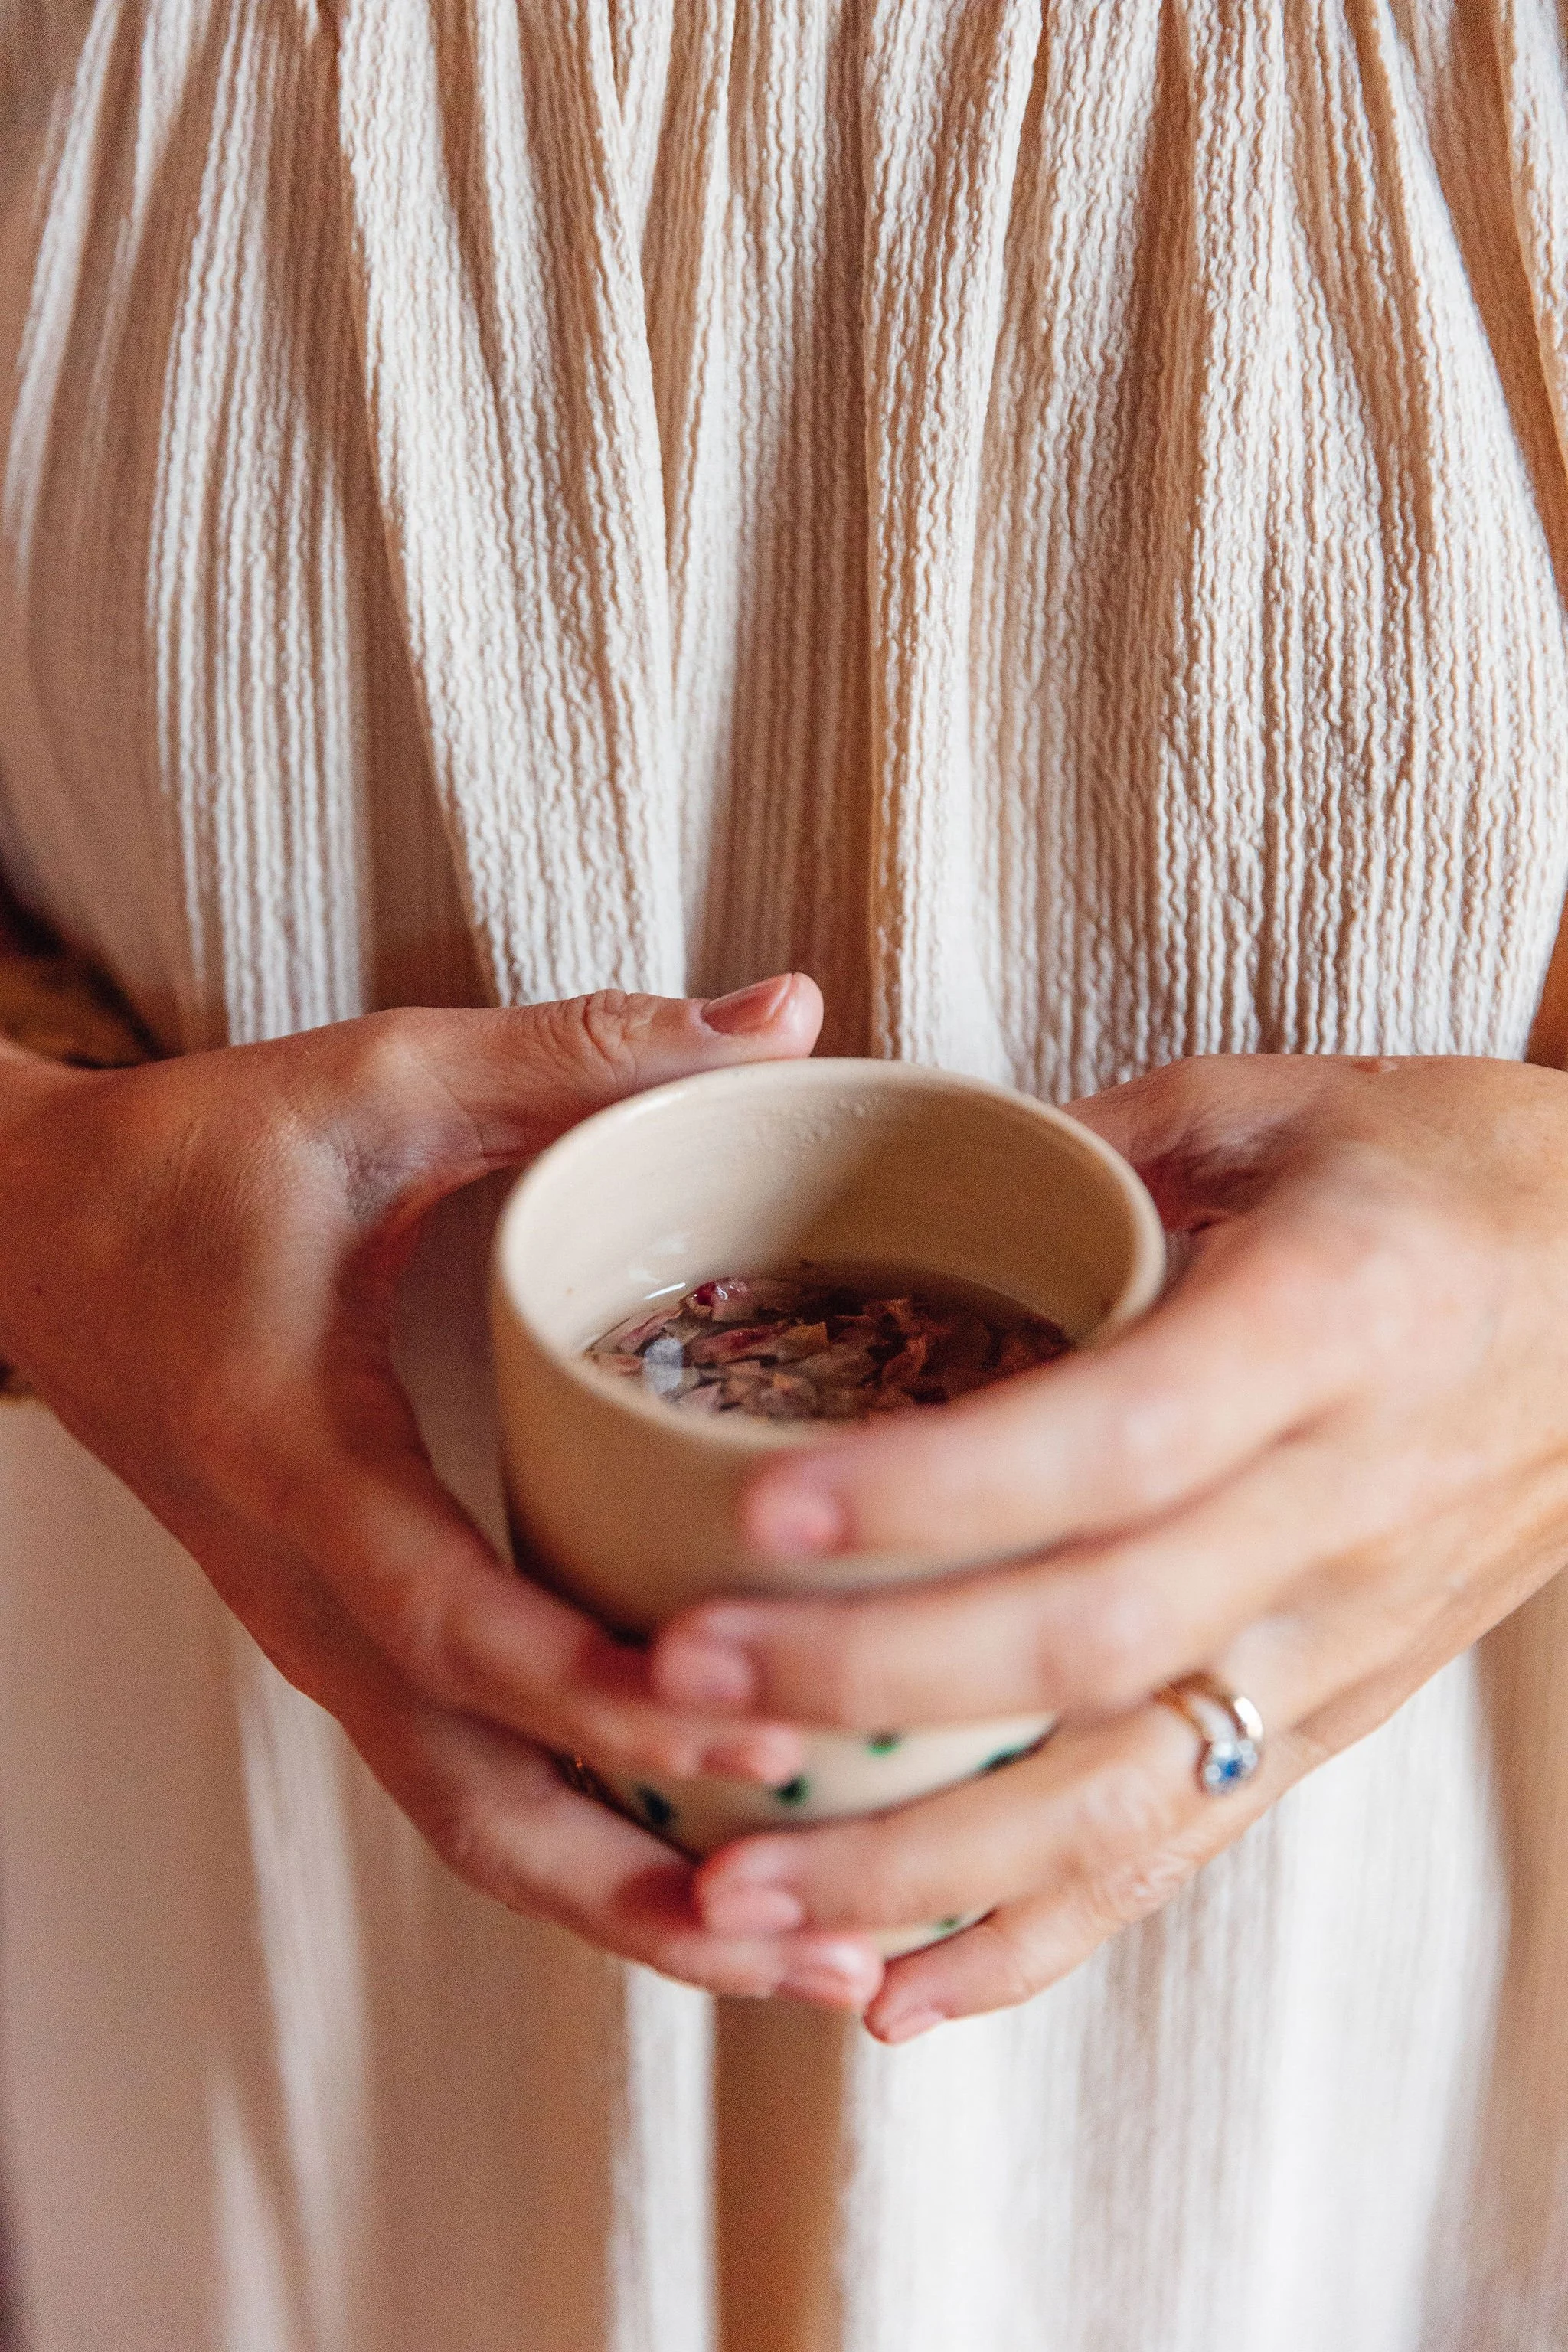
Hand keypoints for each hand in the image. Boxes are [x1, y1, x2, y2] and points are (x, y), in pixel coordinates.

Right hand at [0, 977, 883, 2011]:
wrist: (29, 1244)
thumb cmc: (196, 1161)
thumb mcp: (375, 1081)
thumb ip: (581, 1050)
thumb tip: (790, 1015)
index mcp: (296, 1456)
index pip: (453, 1620)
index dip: (608, 1694)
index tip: (766, 1736)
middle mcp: (305, 1591)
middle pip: (476, 1804)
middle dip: (653, 1888)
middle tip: (839, 1942)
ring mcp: (320, 1639)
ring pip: (477, 1830)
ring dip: (634, 1910)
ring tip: (818, 1968)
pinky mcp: (349, 1644)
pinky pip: (470, 1786)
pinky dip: (591, 1853)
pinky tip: (719, 1876)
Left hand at [647, 1054, 1567, 2036]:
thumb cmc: (1460, 1173)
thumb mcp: (1288, 1103)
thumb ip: (1096, 1142)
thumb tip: (892, 1168)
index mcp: (1332, 1325)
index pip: (1123, 1435)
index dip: (943, 1489)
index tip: (762, 1507)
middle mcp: (1342, 1505)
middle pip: (1094, 1636)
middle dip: (873, 1683)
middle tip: (681, 1686)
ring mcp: (1345, 1636)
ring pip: (1124, 1794)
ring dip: (918, 1865)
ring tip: (733, 1892)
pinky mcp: (1339, 1713)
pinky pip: (1181, 1852)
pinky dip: (1036, 1940)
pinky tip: (895, 1995)